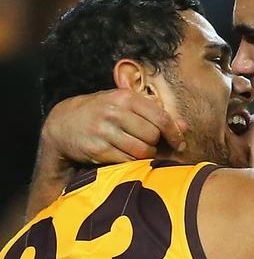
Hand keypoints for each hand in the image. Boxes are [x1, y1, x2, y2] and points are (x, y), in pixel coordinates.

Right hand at [42, 88, 185, 164]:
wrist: (63, 124)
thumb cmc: (103, 111)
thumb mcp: (125, 104)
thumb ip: (155, 112)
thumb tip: (184, 126)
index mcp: (125, 97)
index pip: (160, 117)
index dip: (174, 133)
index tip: (180, 143)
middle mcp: (114, 112)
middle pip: (152, 136)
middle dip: (156, 143)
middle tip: (149, 143)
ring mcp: (104, 131)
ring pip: (142, 151)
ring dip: (146, 155)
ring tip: (139, 150)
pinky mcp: (97, 150)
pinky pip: (127, 161)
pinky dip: (132, 162)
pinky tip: (126, 155)